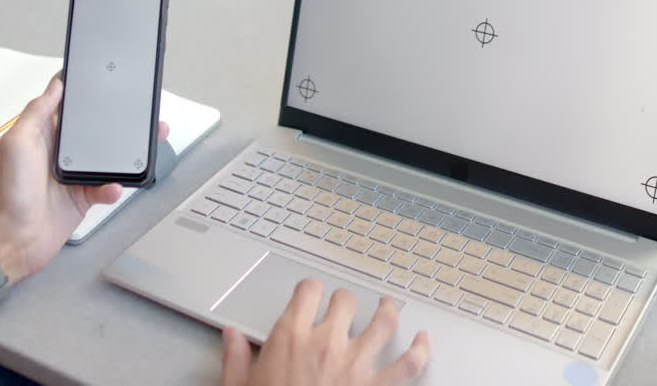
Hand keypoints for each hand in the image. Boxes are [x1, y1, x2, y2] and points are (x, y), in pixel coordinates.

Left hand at [0, 75, 169, 283]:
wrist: (16, 239)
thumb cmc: (10, 192)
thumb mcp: (18, 141)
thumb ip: (38, 111)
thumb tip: (55, 84)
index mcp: (44, 134)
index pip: (69, 107)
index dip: (86, 93)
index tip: (106, 81)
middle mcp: (61, 152)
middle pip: (95, 131)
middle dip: (117, 123)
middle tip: (139, 115)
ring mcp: (75, 174)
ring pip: (108, 158)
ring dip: (126, 155)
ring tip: (144, 148)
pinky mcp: (84, 196)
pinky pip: (107, 187)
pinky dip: (114, 187)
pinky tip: (113, 186)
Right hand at [221, 279, 430, 385]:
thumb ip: (236, 359)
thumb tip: (231, 337)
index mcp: (290, 338)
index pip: (307, 291)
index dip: (310, 290)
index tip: (310, 295)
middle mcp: (326, 344)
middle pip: (346, 301)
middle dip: (345, 301)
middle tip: (345, 308)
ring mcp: (355, 365)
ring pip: (384, 322)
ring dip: (388, 311)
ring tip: (389, 307)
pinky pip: (409, 364)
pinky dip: (421, 350)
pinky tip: (424, 341)